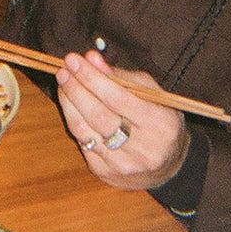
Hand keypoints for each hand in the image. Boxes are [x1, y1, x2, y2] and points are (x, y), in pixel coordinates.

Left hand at [55, 50, 189, 188]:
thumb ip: (123, 76)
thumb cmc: (160, 121)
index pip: (118, 98)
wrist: (167, 167)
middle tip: (63, 70)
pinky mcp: (106, 172)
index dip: (92, 78)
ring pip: (85, 130)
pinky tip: (70, 105)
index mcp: (160, 125)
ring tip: (63, 83)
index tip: (74, 60)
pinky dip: (73, 120)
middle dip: (76, 89)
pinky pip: (82, 143)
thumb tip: (91, 59)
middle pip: (98, 115)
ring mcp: (123, 164)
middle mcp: (143, 148)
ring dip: (68, 104)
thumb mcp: (153, 94)